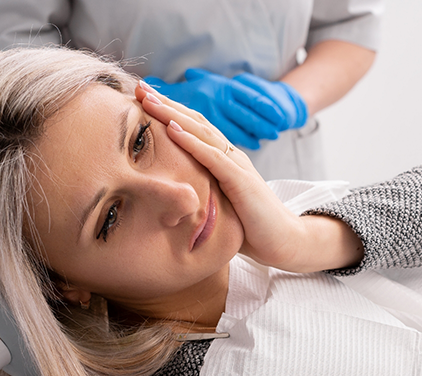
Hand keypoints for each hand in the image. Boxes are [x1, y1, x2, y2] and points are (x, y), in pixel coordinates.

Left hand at [135, 82, 361, 271]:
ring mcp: (238, 166)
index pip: (194, 129)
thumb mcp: (219, 206)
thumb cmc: (251, 229)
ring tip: (148, 100)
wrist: (283, 242)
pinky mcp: (242, 181)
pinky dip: (191, 142)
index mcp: (225, 161)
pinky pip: (213, 157)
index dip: (169, 112)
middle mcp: (231, 157)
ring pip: (201, 132)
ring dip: (172, 114)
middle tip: (138, 88)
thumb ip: (201, 193)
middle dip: (166, 104)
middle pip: (195, 123)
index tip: (142, 100)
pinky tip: (172, 129)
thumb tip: (172, 196)